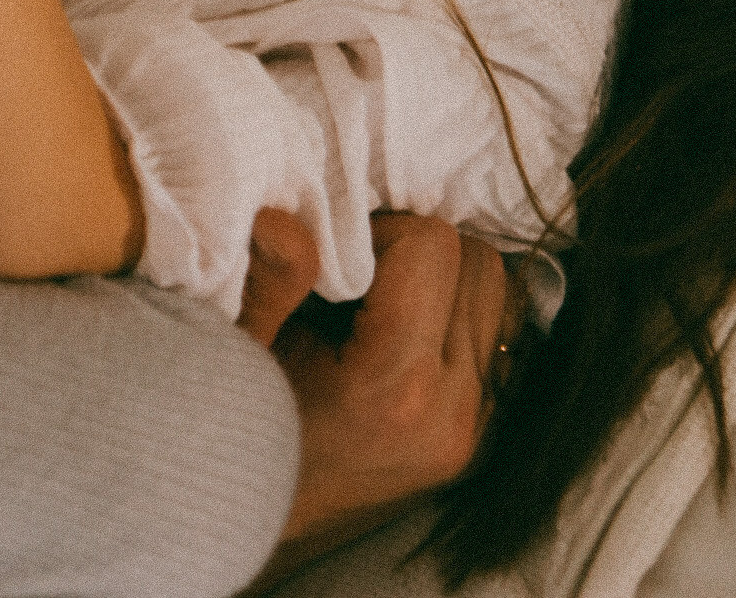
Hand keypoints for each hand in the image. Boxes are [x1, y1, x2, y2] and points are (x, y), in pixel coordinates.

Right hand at [238, 209, 507, 587]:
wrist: (254, 515)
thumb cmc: (240, 420)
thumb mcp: (237, 347)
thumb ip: (266, 281)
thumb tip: (285, 219)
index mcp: (397, 386)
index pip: (434, 245)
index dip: (382, 231)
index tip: (338, 260)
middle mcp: (453, 411)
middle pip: (480, 262)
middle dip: (419, 250)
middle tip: (359, 274)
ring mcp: (474, 429)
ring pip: (497, 295)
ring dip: (444, 280)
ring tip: (381, 301)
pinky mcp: (480, 435)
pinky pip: (496, 336)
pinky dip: (455, 315)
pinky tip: (402, 330)